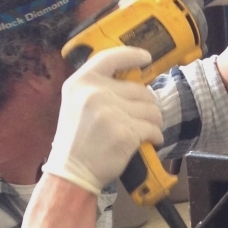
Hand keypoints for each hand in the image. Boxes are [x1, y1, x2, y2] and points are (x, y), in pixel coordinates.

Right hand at [42, 48, 163, 195]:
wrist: (72, 172)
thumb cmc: (77, 139)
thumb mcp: (76, 104)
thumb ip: (100, 88)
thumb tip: (135, 80)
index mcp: (81, 83)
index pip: (110, 58)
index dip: (131, 55)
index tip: (146, 58)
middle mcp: (95, 93)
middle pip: (141, 90)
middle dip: (145, 106)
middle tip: (137, 120)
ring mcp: (111, 112)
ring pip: (152, 109)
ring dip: (153, 122)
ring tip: (142, 132)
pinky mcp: (126, 131)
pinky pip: (154, 128)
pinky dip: (155, 136)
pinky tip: (148, 142)